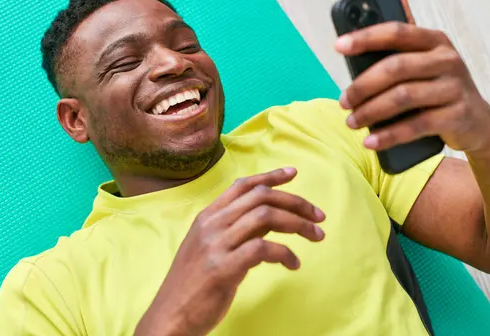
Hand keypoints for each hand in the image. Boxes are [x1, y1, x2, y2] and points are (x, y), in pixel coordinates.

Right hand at [135, 168, 325, 335]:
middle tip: (319, 215)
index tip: (293, 173)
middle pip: (261, 197)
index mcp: (207, 216)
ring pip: (266, 217)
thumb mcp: (211, 248)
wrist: (170, 316)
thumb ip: (239, 229)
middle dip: (296, 202)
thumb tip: (272, 218)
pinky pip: (263, 249)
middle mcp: (211, 224)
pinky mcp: (223, 268)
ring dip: (298, 224)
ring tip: (316, 236)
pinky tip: (293, 264)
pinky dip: (286, 253)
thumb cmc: (194, 284)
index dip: (270, 176)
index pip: (243, 185)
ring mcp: (216, 245)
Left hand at [336, 0, 489, 153]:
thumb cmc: (438, 88)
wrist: (478, 123)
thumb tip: (383, 0)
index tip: (338, 46)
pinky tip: (371, 140)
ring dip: (371, 112)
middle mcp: (447, 60)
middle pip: (395, 68)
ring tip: (352, 121)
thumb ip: (402, 42)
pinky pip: (416, 125)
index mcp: (435, 41)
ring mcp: (454, 87)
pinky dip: (389, 135)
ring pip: (403, 97)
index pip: (396, 32)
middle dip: (363, 86)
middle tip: (343, 101)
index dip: (365, 37)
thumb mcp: (424, 62)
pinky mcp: (457, 115)